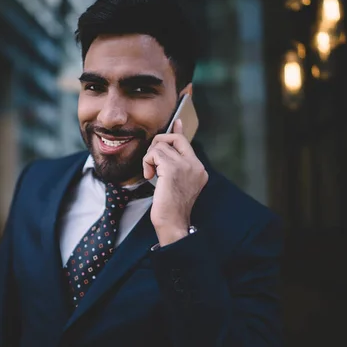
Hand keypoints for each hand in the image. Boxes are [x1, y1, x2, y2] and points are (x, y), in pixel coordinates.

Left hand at [142, 119, 207, 245]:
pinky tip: (150, 176)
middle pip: (175, 138)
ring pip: (160, 146)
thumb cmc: (170, 208)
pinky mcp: (173, 169)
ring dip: (149, 159)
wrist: (172, 223)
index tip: (175, 122)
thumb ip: (173, 164)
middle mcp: (195, 165)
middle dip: (158, 144)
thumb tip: (168, 149)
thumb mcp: (174, 183)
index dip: (177, 132)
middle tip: (152, 161)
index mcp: (198, 169)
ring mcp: (186, 166)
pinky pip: (154, 154)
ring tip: (152, 175)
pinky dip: (147, 162)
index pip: (186, 142)